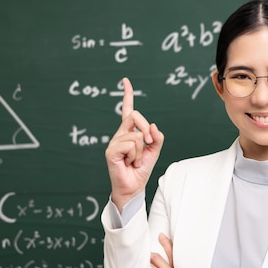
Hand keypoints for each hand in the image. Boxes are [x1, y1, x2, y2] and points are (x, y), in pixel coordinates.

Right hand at [105, 78, 163, 210]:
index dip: (127, 95)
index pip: (128, 110)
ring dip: (141, 151)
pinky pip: (131, 144)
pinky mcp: (111, 151)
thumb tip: (152, 126)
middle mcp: (120, 134)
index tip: (125, 81)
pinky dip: (136, 155)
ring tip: (135, 161)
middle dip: (146, 129)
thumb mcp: (154, 151)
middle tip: (148, 144)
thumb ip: (156, 137)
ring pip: (136, 135)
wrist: (134, 187)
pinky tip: (129, 163)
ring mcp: (114, 142)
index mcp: (129, 132)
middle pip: (135, 116)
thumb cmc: (141, 169)